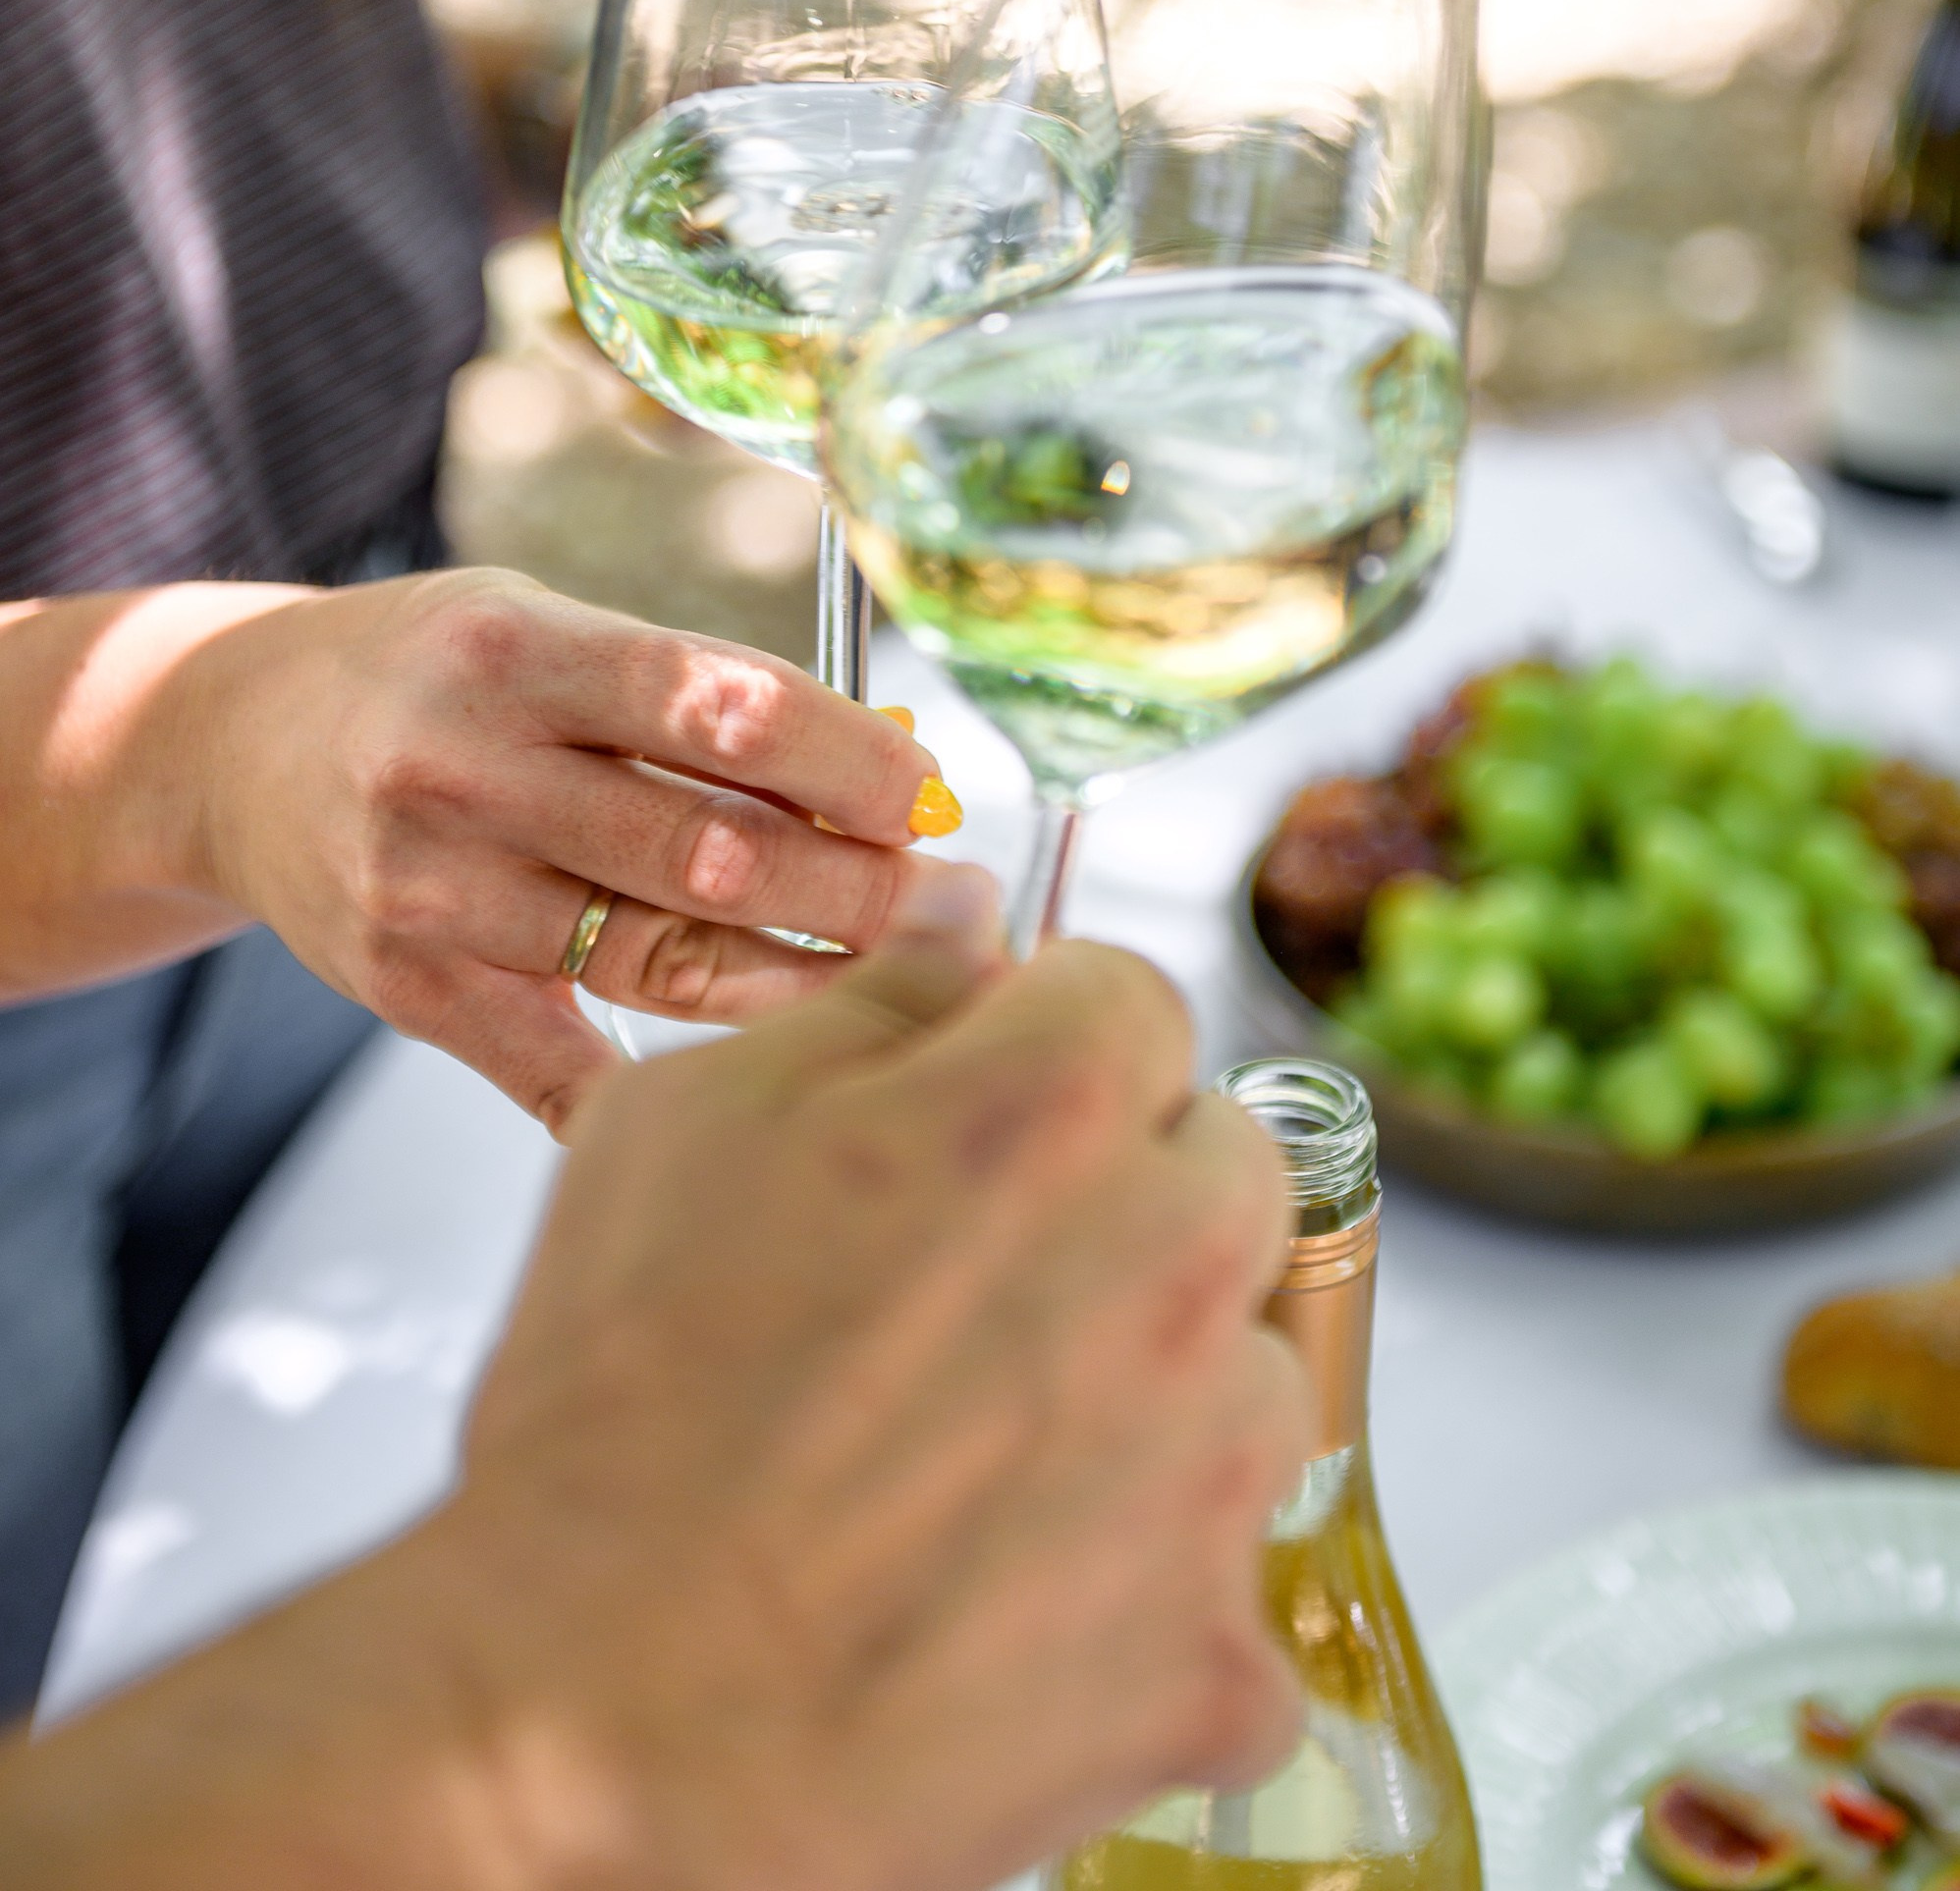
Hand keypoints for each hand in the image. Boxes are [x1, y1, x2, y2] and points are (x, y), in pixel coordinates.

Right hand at [181, 568, 997, 1128]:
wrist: (234, 744)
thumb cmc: (437, 674)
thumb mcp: (548, 628)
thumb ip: (688, 696)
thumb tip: (878, 771)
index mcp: (521, 652)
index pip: (722, 707)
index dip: (850, 762)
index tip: (932, 794)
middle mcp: (466, 770)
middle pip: (705, 851)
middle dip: (854, 887)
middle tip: (948, 907)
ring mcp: (433, 893)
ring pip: (658, 961)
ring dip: (800, 979)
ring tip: (896, 981)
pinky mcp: (409, 992)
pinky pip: (562, 1069)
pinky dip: (662, 1101)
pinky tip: (760, 1104)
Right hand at [450, 935, 1308, 1890]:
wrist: (590, 1710)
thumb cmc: (616, 1418)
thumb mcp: (687, 1124)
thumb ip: (874, 1004)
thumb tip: (972, 926)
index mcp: (1048, 1105)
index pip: (1135, 1003)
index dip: (1048, 1057)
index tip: (992, 1127)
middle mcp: (1167, 1259)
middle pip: (1225, 1172)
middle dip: (1129, 1206)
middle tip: (982, 1301)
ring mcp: (1213, 1468)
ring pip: (1247, 1375)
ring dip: (1157, 1402)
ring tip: (987, 1472)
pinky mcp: (1217, 1654)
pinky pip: (1233, 1594)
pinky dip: (1149, 1609)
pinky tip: (1013, 1616)